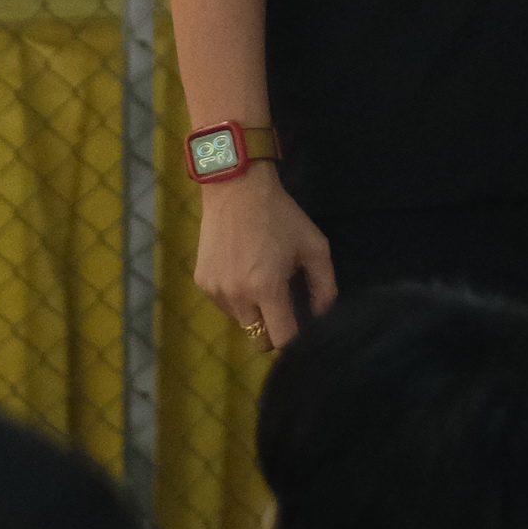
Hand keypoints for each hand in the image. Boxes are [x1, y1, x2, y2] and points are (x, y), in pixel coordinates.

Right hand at [193, 166, 336, 348]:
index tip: (301, 326)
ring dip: (254, 312)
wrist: (236, 189)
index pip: (282, 340)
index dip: (296, 339)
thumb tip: (322, 315)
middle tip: (282, 305)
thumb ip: (324, 286)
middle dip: (274, 329)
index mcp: (267, 289)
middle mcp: (238, 296)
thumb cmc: (280, 216)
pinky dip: (236, 297)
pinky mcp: (203, 282)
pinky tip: (242, 270)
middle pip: (259, 339)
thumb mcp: (314, 246)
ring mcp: (216, 290)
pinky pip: (224, 305)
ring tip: (260, 279)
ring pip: (241, 322)